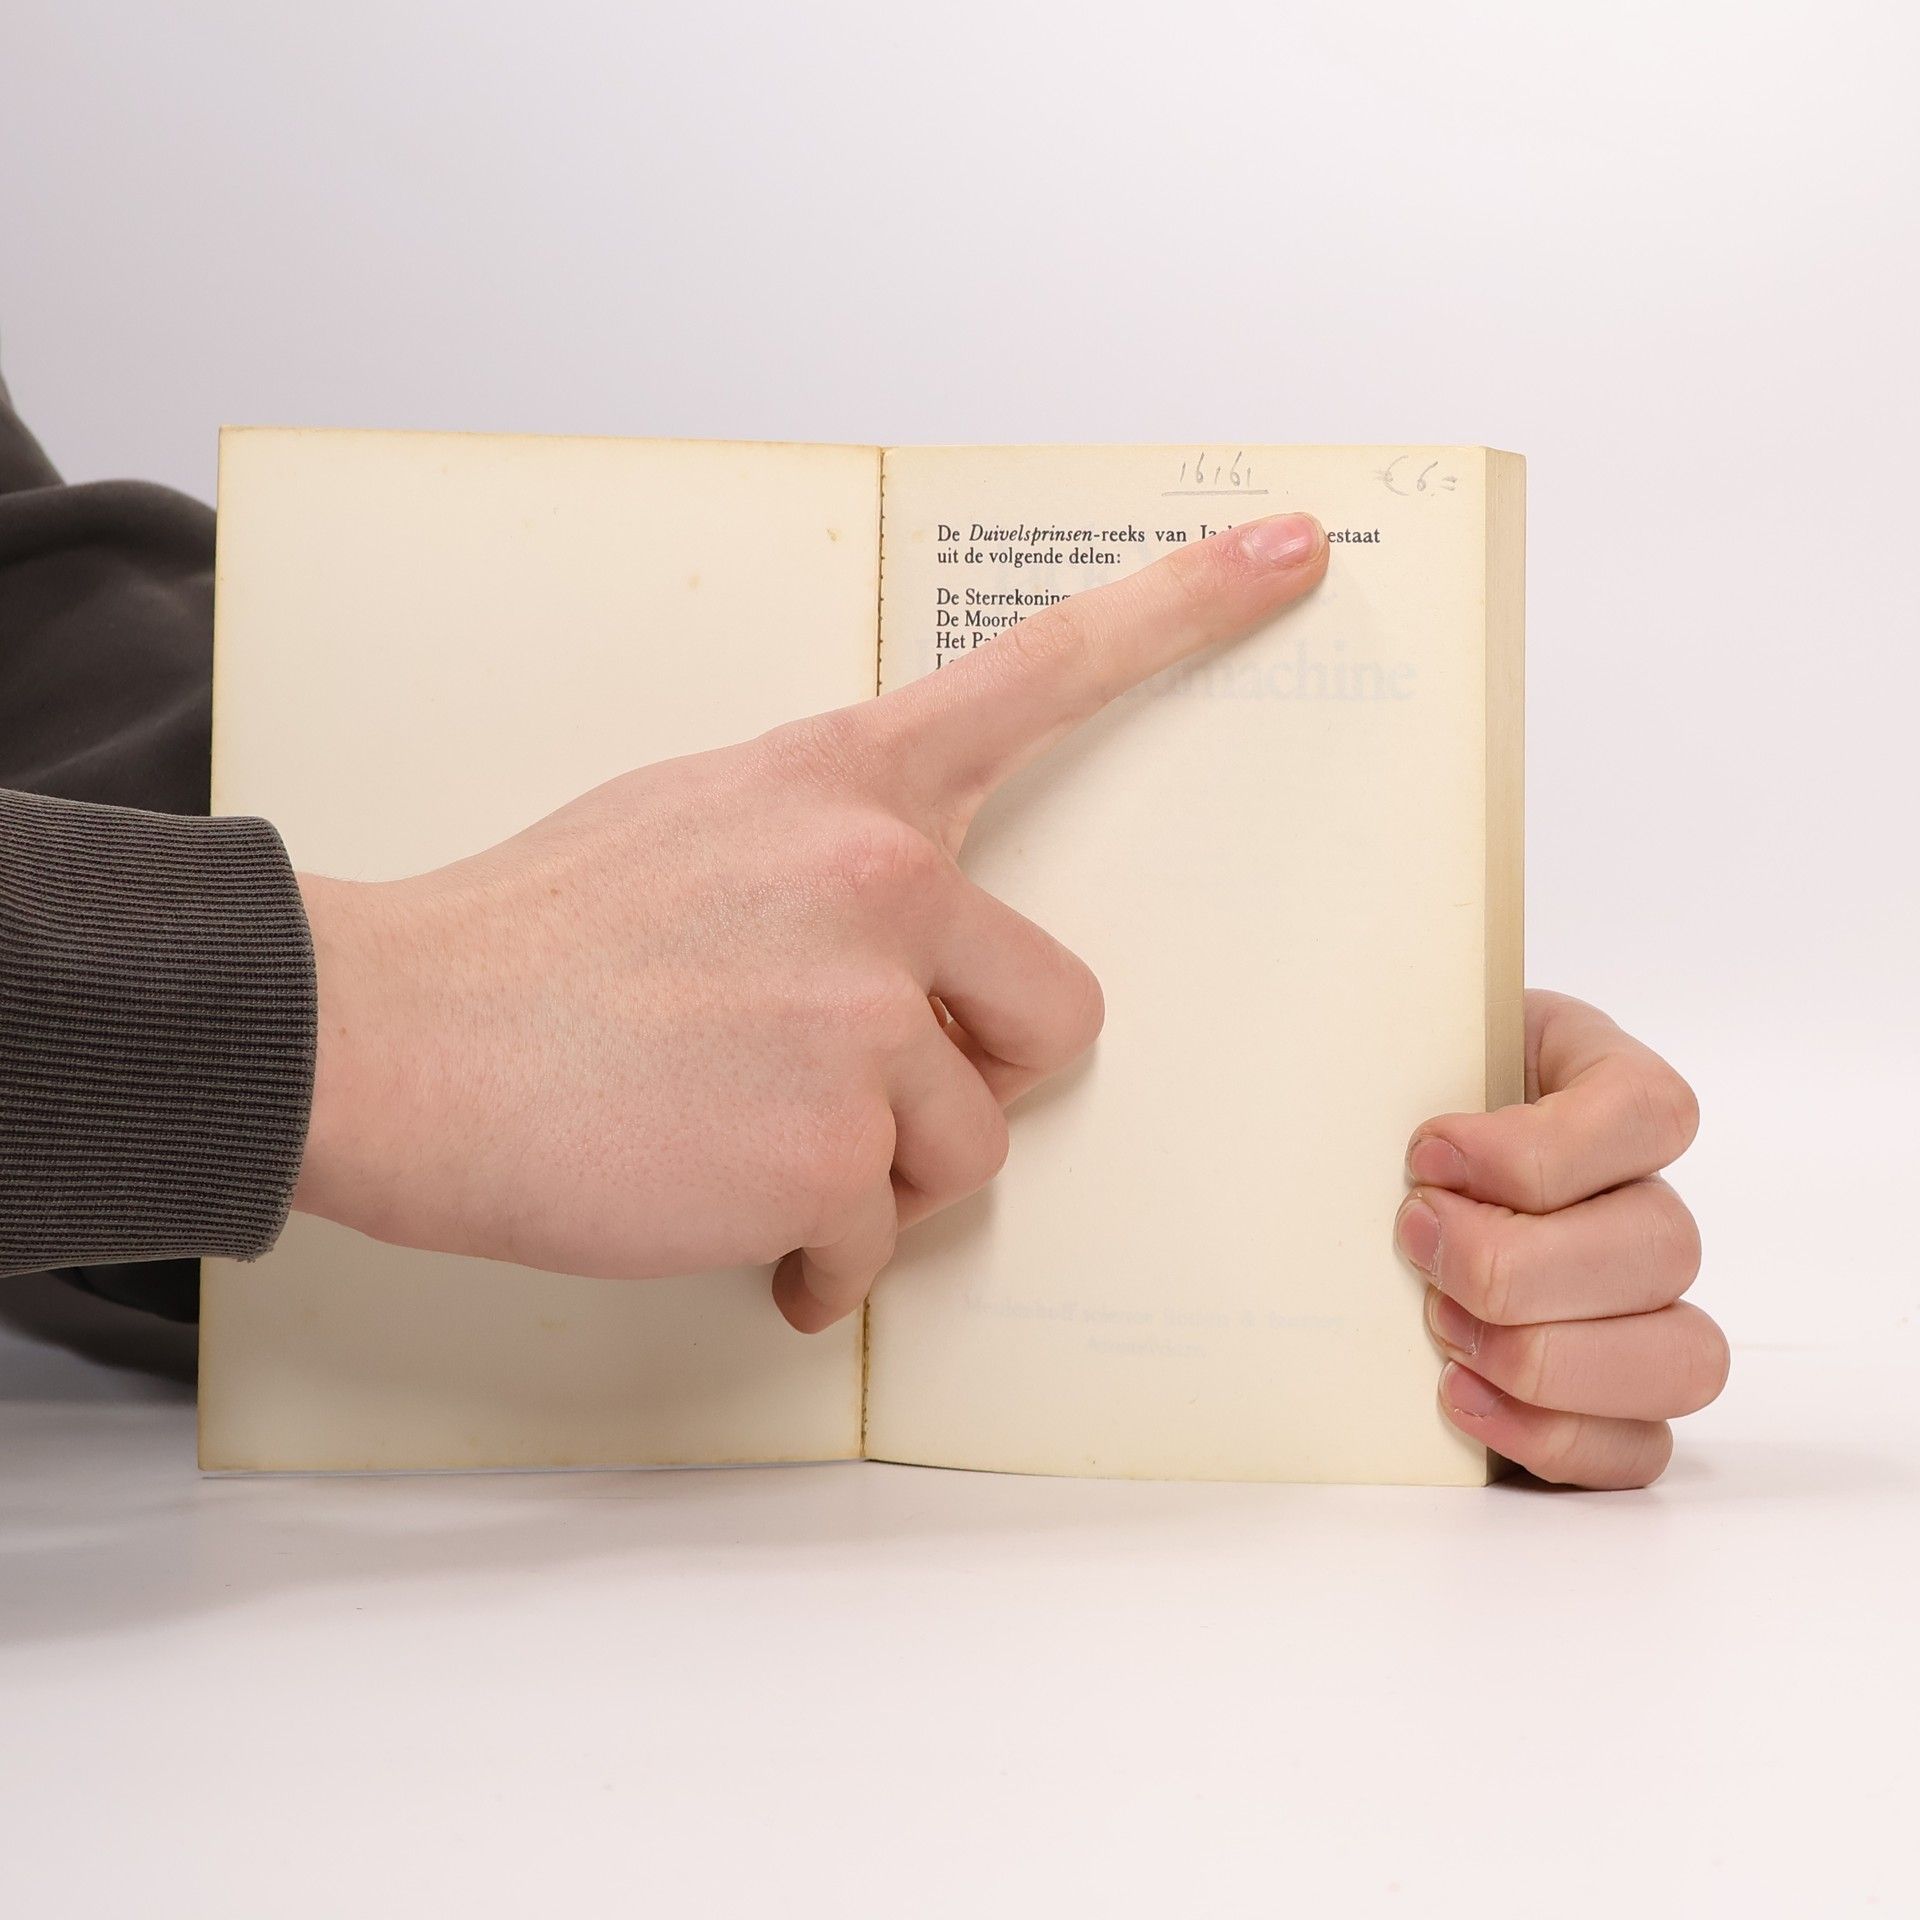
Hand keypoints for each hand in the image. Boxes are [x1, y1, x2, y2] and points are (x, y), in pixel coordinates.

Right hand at [292, 513, 1328, 1329]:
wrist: (395, 1034)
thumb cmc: (530, 936)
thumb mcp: (695, 822)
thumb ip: (829, 855)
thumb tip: (901, 938)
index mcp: (846, 784)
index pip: (1044, 675)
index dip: (1183, 611)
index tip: (1296, 550)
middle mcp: (882, 880)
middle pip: (1057, 1018)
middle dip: (974, 1075)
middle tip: (856, 1091)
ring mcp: (865, 1017)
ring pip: (967, 1148)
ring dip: (876, 1177)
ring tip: (745, 1148)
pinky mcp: (830, 1150)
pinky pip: (882, 1243)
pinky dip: (819, 1262)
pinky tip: (728, 1224)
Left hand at [1395, 990, 1722, 1488]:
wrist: (1360, 1171)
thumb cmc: (1389, 1101)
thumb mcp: (1401, 1048)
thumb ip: (1409, 1060)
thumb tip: (1397, 1135)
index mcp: (1602, 1089)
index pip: (1649, 1111)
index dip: (1542, 1149)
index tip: (1428, 1154)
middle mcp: (1642, 1199)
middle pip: (1664, 1245)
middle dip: (1516, 1263)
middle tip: (1415, 1245)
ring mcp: (1644, 1305)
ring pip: (1682, 1356)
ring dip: (1546, 1356)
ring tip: (1439, 1329)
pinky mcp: (1617, 1399)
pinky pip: (1640, 1446)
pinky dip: (1550, 1435)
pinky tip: (1460, 1398)